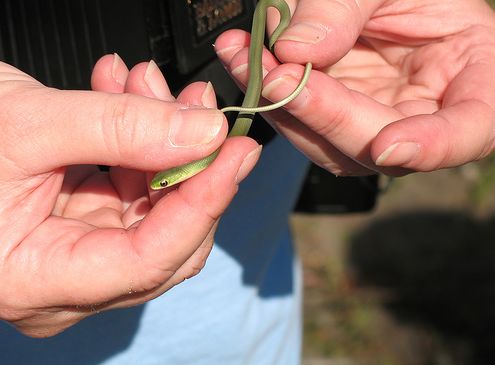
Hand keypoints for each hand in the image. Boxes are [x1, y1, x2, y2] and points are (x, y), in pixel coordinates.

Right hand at [0, 55, 259, 336]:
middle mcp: (65, 283)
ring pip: (154, 212)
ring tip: (148, 83)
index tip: (235, 152)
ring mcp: (76, 258)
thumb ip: (121, 128)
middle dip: (190, 168)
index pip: (148, 259)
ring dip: (162, 144)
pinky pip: (131, 193)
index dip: (202, 203)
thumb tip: (205, 132)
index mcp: (37, 280)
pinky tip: (128, 97)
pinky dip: (137, 144)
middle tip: (202, 107)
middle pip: (165, 241)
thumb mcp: (29, 124)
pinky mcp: (81, 228)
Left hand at [216, 0, 494, 175]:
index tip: (387, 147)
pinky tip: (245, 61)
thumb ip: (345, 9)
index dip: (432, 145)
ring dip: (283, 108)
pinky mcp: (337, 123)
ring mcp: (376, 124)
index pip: (468, 130)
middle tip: (275, 74)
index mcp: (472, 82)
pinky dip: (271, 97)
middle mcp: (422, 117)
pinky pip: (303, 126)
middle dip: (323, 114)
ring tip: (244, 58)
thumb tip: (295, 49)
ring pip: (331, 146)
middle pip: (378, 145)